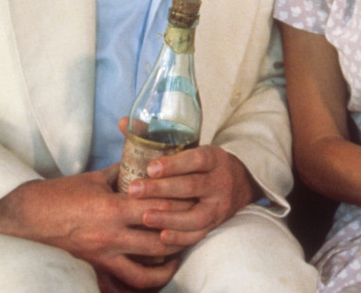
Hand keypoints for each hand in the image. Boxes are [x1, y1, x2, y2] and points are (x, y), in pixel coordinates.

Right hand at [0, 166, 186, 289]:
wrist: (24, 218)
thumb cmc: (58, 195)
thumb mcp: (93, 179)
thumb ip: (122, 174)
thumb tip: (144, 164)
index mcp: (113, 207)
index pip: (159, 207)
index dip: (182, 204)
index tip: (197, 199)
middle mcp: (111, 235)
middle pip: (160, 239)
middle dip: (183, 234)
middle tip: (198, 226)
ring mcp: (103, 256)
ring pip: (146, 269)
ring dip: (167, 262)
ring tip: (181, 252)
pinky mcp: (94, 268)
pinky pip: (124, 282)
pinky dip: (143, 281)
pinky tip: (155, 272)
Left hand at [126, 143, 257, 247]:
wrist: (237, 184)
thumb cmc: (202, 165)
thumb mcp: (191, 147)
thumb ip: (157, 137)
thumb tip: (123, 123)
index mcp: (214, 158)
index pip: (197, 159)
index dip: (174, 164)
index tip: (150, 168)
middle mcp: (220, 181)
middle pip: (191, 186)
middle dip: (161, 190)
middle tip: (134, 190)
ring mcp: (219, 205)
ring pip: (195, 214)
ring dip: (169, 216)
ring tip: (144, 216)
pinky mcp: (215, 224)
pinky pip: (198, 234)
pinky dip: (180, 237)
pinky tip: (160, 236)